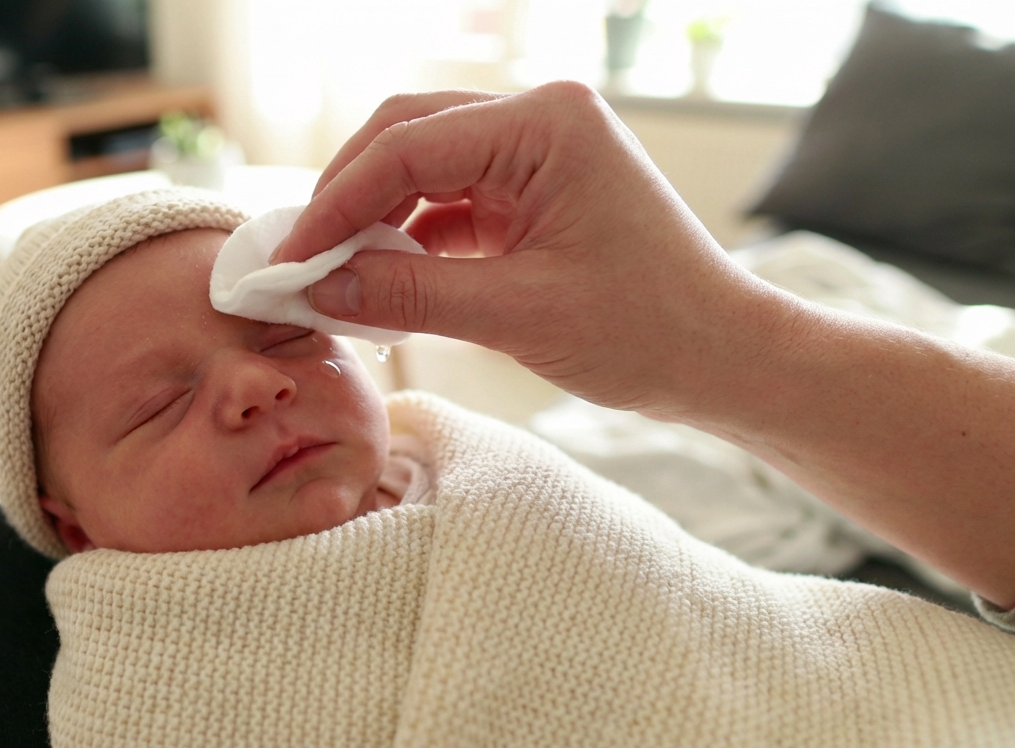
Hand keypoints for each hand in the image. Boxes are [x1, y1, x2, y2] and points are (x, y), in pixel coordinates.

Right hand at [276, 83, 1014, 609]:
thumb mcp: (517, 314)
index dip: (336, 202)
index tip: (289, 258)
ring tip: (332, 278)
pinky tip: (380, 284)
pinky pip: (450, 203)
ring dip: (375, 221)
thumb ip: (409, 295)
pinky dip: (410, 242)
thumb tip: (318, 289)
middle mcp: (540, 121)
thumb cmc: (649, 330)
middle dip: (347, 197)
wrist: (724, 359)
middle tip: (299, 260)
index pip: (408, 145)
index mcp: (546, 124)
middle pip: (408, 136)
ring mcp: (538, 155)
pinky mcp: (534, 193)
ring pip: (423, 169)